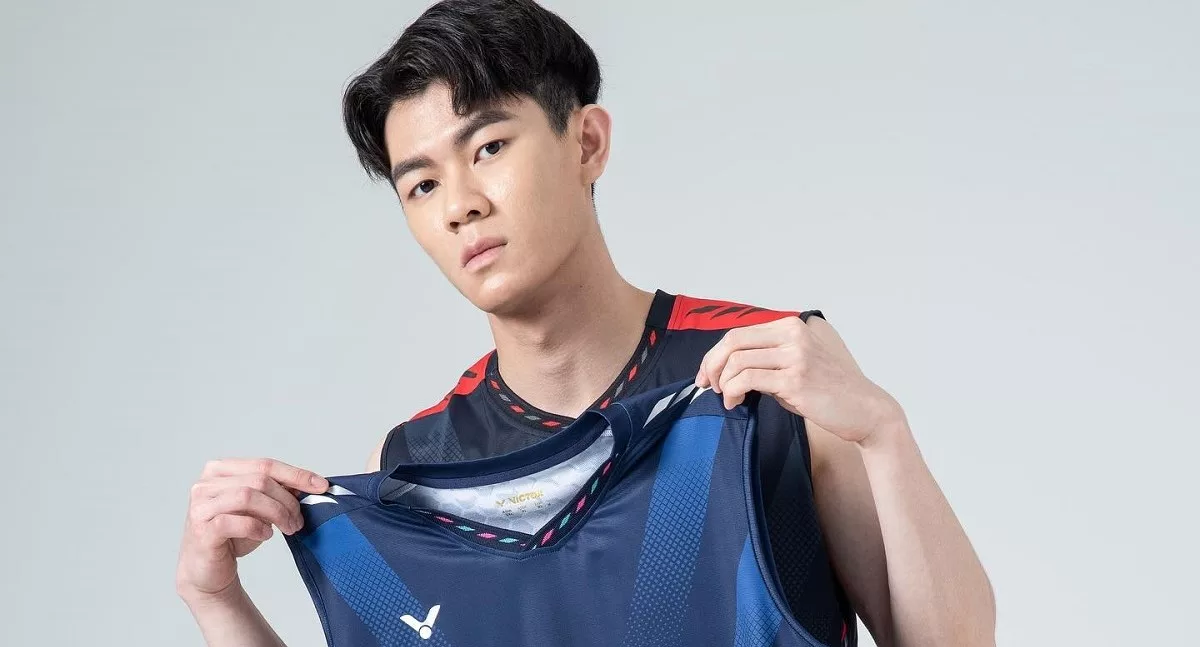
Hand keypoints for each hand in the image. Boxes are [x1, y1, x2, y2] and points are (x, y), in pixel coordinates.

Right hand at [175, 458, 327, 603]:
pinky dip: (258, 528)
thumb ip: (276, 492)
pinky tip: (266, 535)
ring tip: (288, 528)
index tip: (320, 485)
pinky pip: (236, 521)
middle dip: (287, 500)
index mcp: (220, 470)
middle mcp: (206, 483)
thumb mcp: (259, 509)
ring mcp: (201, 505)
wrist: (208, 570)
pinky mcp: (202, 529)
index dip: (296, 474)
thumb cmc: (233, 535)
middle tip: (299, 519)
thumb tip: (309, 484)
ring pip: (248, 496)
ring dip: (276, 513)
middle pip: (260, 480)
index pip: (265, 464)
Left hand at [695, 315, 903, 445]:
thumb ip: (765, 360)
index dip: (714, 354)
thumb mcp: (794, 366)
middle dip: (712, 365)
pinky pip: (748, 379)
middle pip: (733, 342)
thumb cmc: (827, 392)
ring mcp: (795, 356)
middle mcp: (793, 335)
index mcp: (791, 327)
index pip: (738, 333)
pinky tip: (735, 403)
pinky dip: (733, 392)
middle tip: (707, 386)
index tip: (706, 374)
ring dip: (724, 383)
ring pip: (737, 361)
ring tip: (728, 399)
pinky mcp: (795, 379)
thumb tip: (726, 369)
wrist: (864, 410)